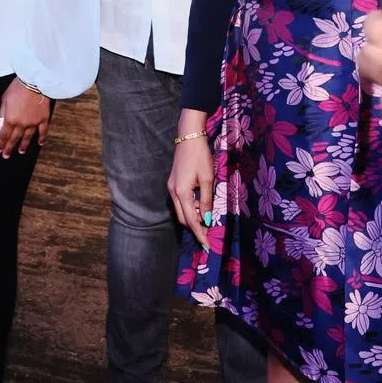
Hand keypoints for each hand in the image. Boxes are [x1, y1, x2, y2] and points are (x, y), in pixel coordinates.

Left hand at [0, 79, 49, 158]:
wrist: (35, 80)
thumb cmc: (19, 87)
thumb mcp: (4, 99)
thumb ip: (2, 112)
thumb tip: (0, 122)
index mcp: (11, 119)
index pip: (4, 135)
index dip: (1, 143)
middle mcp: (22, 123)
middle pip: (14, 138)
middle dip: (9, 147)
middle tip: (7, 155)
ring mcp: (34, 122)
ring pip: (28, 137)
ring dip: (24, 145)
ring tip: (21, 151)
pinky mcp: (43, 118)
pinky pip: (43, 131)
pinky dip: (42, 138)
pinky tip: (40, 143)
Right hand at [167, 109, 212, 249]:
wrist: (189, 136)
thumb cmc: (200, 156)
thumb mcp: (208, 179)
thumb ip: (207, 201)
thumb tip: (208, 220)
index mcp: (181, 192)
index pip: (191, 220)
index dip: (200, 233)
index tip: (207, 245)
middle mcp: (173, 192)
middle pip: (183, 218)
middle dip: (195, 227)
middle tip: (210, 233)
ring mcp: (171, 187)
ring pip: (181, 210)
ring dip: (193, 216)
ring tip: (208, 216)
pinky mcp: (173, 183)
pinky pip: (181, 201)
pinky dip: (190, 207)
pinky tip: (201, 204)